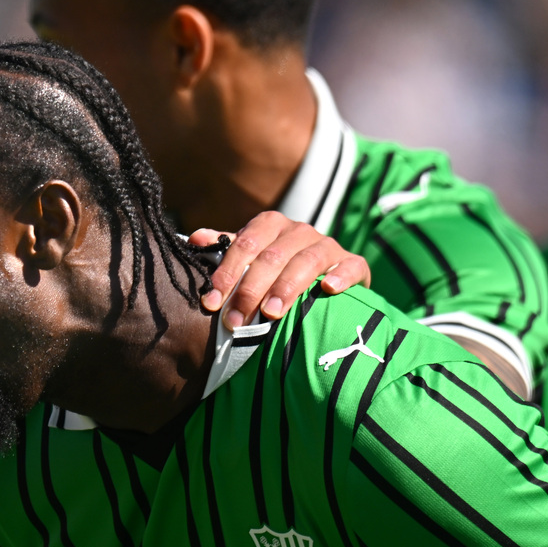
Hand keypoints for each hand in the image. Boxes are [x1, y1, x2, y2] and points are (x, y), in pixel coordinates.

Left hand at [191, 211, 369, 329]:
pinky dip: (341, 276)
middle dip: (251, 290)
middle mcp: (300, 231)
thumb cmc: (277, 269)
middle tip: (236, 321)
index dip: (227, 273)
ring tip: (272, 312)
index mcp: (271, 225)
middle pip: (273, 256)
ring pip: (308, 260)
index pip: (245, 243)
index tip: (212, 303)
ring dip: (288, 286)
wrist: (326, 273)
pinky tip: (328, 290)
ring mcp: (328, 245)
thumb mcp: (250, 256)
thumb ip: (225, 249)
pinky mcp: (354, 263)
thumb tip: (193, 238)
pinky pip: (351, 265)